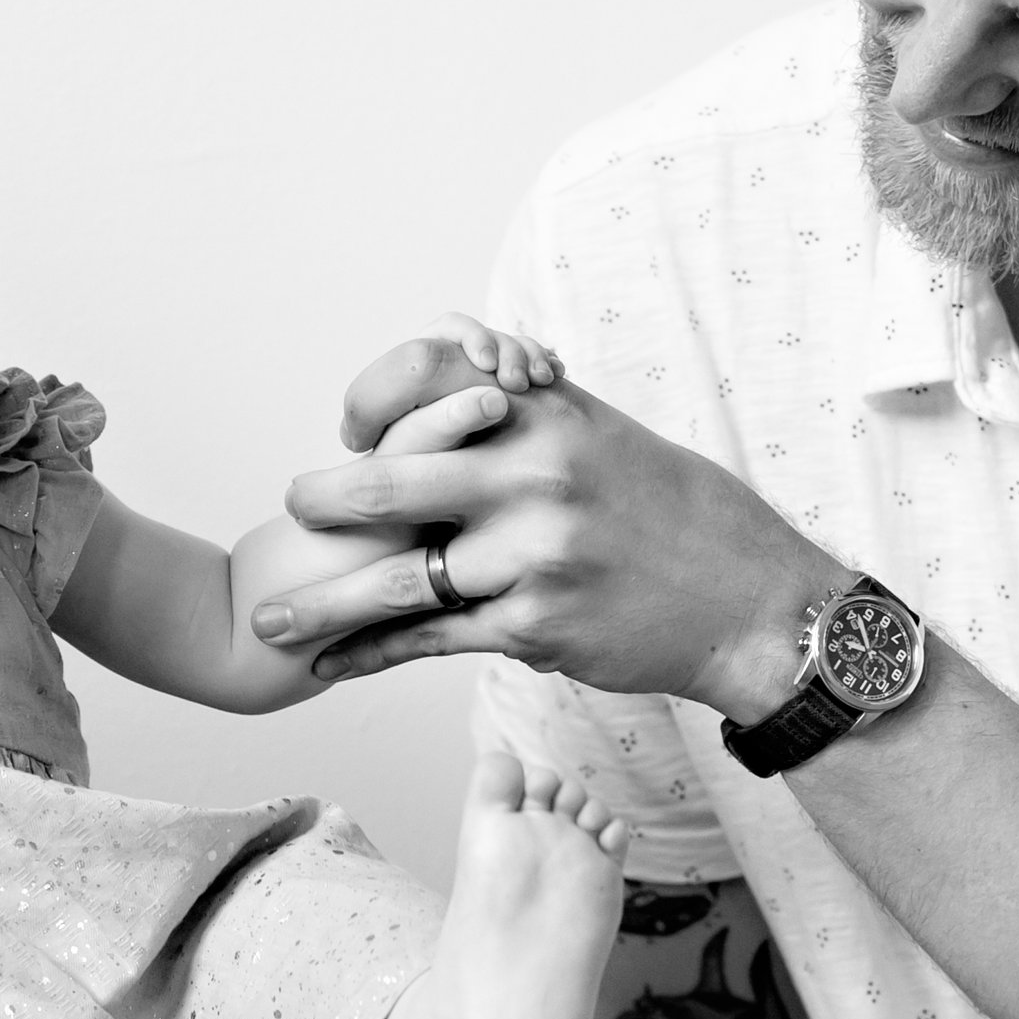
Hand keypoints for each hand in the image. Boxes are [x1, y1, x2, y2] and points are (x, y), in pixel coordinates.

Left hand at [256, 317, 823, 720]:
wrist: (748, 602)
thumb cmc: (670, 512)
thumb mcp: (602, 430)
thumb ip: (523, 399)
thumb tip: (451, 351)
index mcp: (547, 413)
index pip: (428, 378)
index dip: (372, 403)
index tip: (350, 430)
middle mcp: (535, 474)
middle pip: (391, 479)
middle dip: (324, 501)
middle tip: (289, 511)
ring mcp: (532, 555)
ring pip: (397, 577)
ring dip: (321, 602)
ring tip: (270, 617)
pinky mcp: (533, 626)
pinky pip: (428, 641)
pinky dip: (369, 656)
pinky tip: (328, 666)